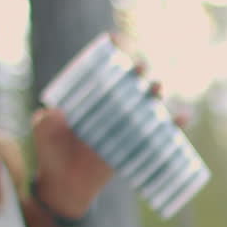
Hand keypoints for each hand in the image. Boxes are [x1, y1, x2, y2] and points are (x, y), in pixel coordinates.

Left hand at [31, 58, 187, 217]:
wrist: (66, 185)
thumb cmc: (51, 153)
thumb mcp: (43, 134)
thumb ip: (45, 122)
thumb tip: (54, 112)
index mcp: (90, 93)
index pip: (105, 64)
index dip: (115, 49)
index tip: (118, 41)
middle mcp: (112, 103)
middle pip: (131, 79)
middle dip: (139, 69)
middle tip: (139, 70)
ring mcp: (127, 122)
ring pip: (148, 100)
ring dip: (157, 91)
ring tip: (158, 89)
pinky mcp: (139, 143)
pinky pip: (163, 131)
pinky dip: (176, 124)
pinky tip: (183, 117)